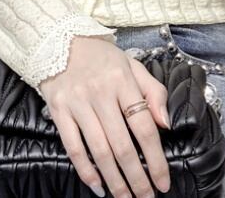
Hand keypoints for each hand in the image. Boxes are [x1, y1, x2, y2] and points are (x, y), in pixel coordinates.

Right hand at [39, 35, 171, 196]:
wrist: (60, 40)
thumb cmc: (101, 57)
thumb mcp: (133, 65)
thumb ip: (153, 92)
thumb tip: (165, 124)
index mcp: (123, 80)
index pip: (144, 126)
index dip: (155, 158)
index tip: (163, 180)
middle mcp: (100, 93)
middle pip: (122, 145)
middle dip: (137, 178)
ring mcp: (78, 102)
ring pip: (99, 150)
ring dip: (114, 180)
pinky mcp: (59, 110)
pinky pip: (73, 147)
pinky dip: (85, 170)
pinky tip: (97, 185)